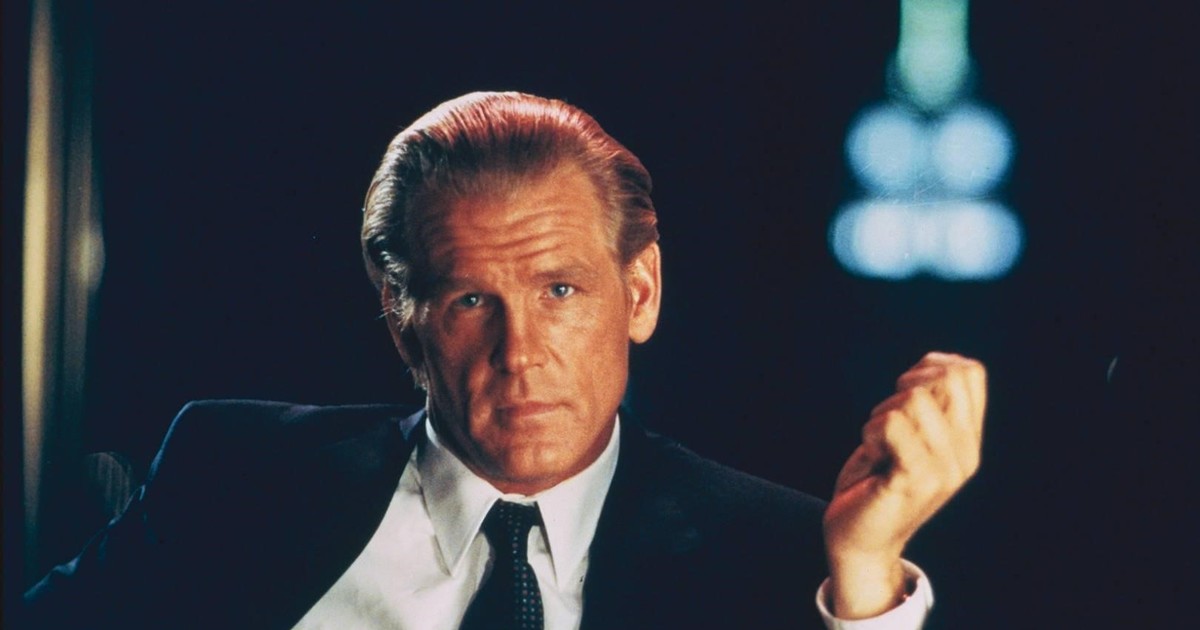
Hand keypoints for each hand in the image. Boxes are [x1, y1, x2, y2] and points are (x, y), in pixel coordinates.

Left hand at [823, 352, 985, 617]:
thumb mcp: (911, 436)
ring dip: (881, 412)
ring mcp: (944, 468)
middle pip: (946, 377)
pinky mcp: (915, 478)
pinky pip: (892, 423)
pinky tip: (872, 455)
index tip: (905, 393)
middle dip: (906, 384)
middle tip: (888, 419)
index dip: (930, 366)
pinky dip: (870, 430)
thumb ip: (928, 405)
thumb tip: (934, 363)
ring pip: (914, 397)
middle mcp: (965, 454)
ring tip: (878, 444)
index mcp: (968, 441)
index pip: (970, 372)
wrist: (860, 539)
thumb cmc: (876, 480)